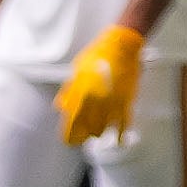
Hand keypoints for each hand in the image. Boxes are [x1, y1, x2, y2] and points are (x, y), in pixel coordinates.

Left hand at [56, 5, 152, 150]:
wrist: (121, 46)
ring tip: (97, 134)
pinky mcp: (126, 101)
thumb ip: (69, 90)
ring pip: (104, 128)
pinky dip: (121, 134)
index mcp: (81, 94)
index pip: (72, 123)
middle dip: (84, 136)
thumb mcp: (77, 70)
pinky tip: (119, 140)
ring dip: (99, 133)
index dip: (69, 135)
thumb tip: (60, 106)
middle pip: (88, 129)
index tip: (68, 140)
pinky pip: (124, 123)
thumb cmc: (98, 55)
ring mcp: (112, 102)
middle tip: (82, 138)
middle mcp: (95, 101)